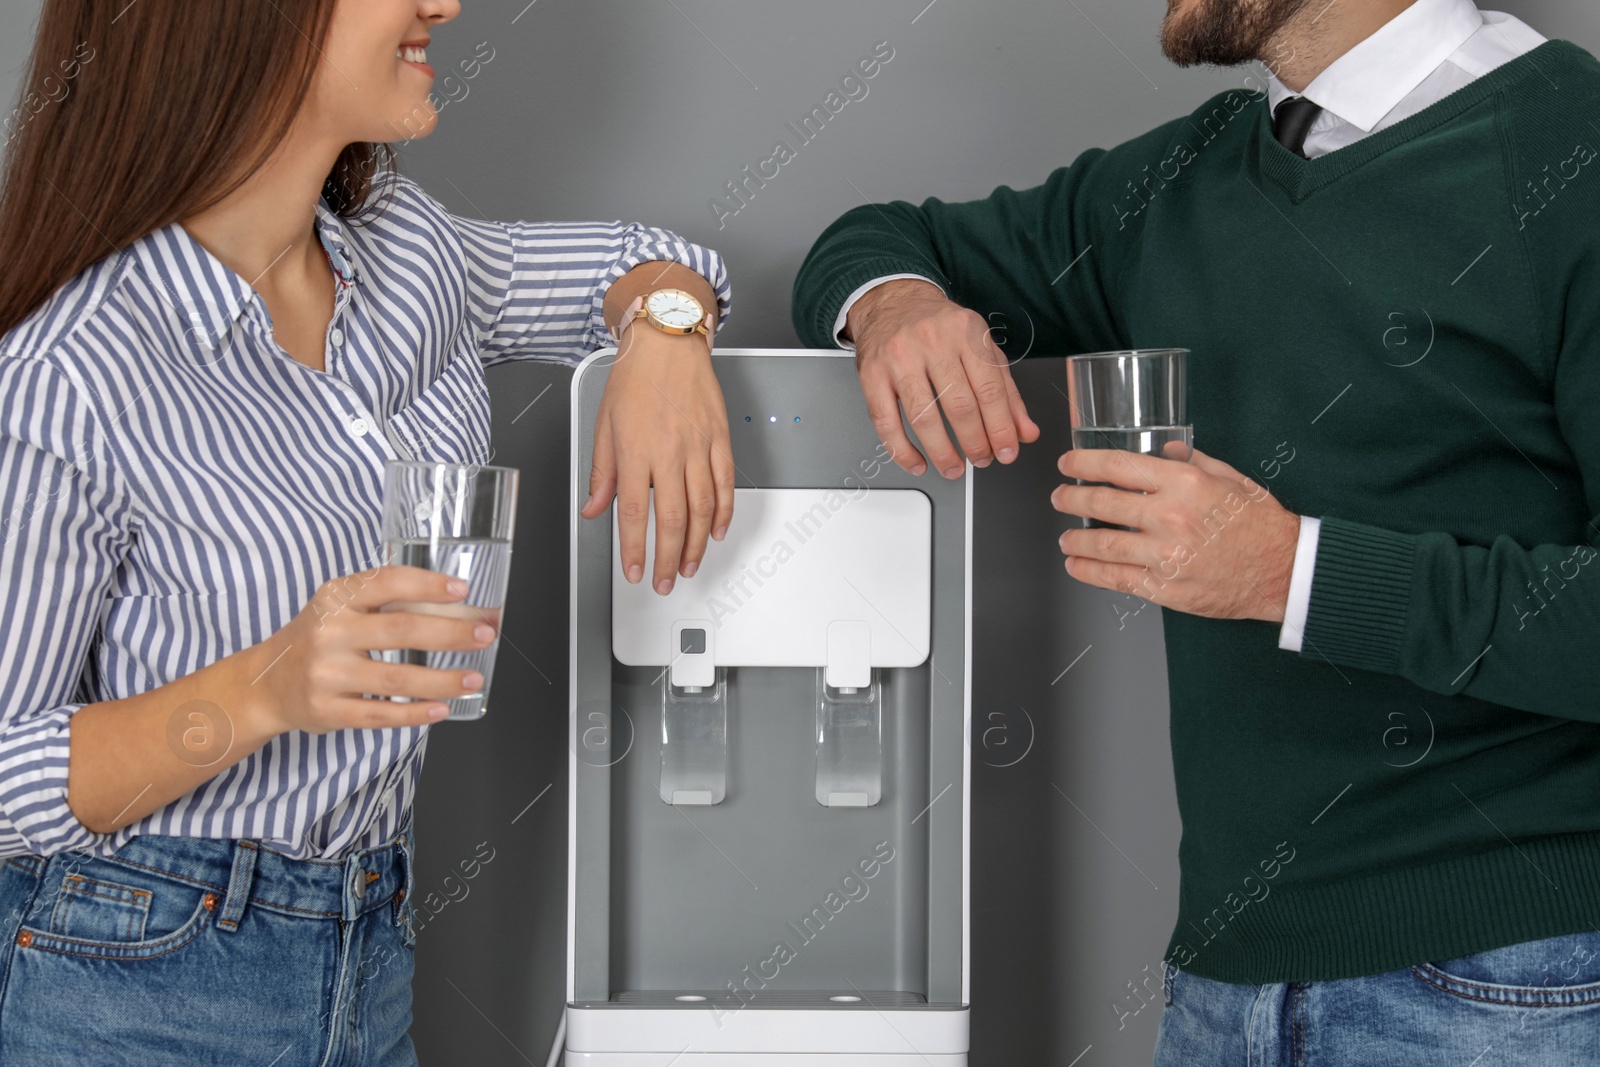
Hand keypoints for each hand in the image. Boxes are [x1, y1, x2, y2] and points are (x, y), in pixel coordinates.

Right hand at [252, 565, 498, 732]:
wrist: (267, 682)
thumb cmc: (319, 637)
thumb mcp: (340, 607)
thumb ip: (385, 602)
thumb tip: (456, 605)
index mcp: (335, 597)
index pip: (387, 582)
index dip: (427, 585)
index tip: (462, 589)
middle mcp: (329, 632)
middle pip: (400, 630)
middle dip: (450, 633)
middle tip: (485, 634)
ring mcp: (327, 674)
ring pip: (396, 678)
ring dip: (442, 679)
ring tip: (473, 678)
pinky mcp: (327, 710)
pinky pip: (380, 714)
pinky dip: (415, 713)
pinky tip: (441, 708)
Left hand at [578, 324, 732, 594]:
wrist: (667, 342)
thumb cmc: (634, 379)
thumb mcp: (604, 425)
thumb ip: (602, 473)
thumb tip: (593, 509)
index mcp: (635, 452)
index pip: (633, 514)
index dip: (635, 550)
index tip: (636, 572)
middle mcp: (669, 453)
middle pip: (673, 520)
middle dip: (668, 559)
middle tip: (665, 581)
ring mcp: (698, 447)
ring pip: (703, 508)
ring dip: (697, 544)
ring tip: (689, 566)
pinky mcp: (720, 439)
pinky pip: (725, 484)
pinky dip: (723, 513)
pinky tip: (715, 532)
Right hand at [846, 279, 1038, 477]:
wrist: (893, 301)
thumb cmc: (940, 328)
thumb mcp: (981, 348)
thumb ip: (1007, 392)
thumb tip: (1025, 432)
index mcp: (966, 332)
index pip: (990, 390)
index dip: (1001, 429)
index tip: (1006, 451)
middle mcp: (932, 341)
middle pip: (959, 406)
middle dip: (975, 443)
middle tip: (981, 460)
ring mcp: (899, 357)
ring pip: (924, 417)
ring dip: (942, 452)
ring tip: (954, 468)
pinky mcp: (871, 374)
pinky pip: (886, 421)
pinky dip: (902, 450)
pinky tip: (917, 462)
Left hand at [1051, 446, 1299, 621]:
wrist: (1284, 570)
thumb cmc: (1260, 524)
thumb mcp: (1231, 478)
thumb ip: (1192, 460)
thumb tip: (1163, 448)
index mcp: (1184, 483)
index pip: (1119, 466)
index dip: (1084, 464)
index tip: (1068, 464)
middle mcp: (1170, 516)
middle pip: (1102, 504)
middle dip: (1071, 500)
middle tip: (1059, 498)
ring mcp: (1165, 554)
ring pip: (1103, 545)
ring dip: (1076, 541)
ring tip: (1065, 540)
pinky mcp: (1166, 588)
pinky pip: (1117, 579)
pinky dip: (1090, 573)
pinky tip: (1077, 566)